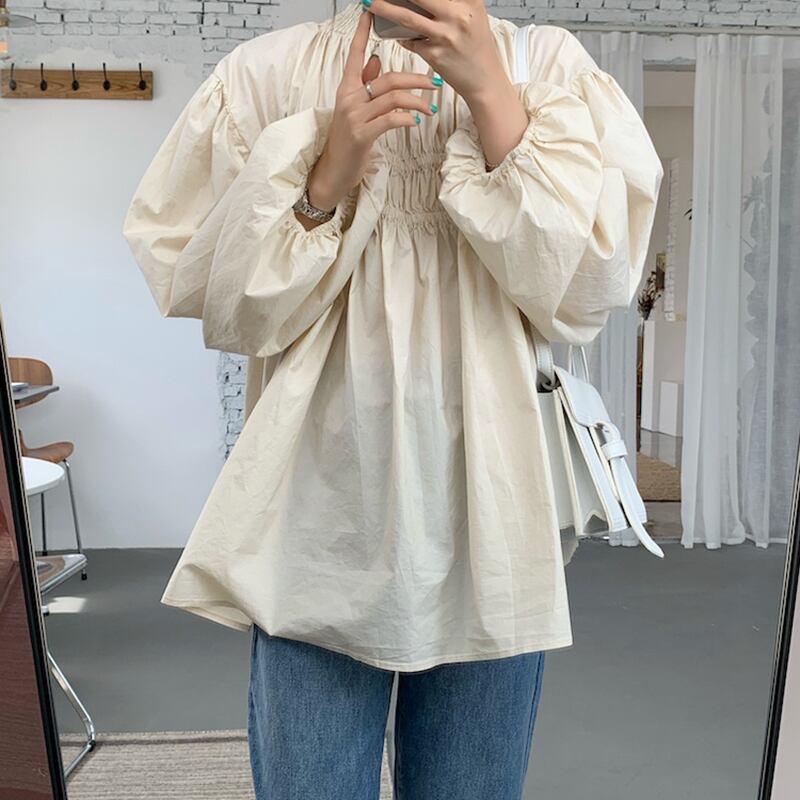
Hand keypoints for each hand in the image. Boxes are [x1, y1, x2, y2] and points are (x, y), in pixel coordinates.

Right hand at [305, 7, 437, 213]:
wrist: (333, 171)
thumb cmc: (347, 141)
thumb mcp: (355, 110)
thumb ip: (364, 84)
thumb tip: (376, 61)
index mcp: (347, 89)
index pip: (356, 55)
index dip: (363, 34)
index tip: (370, 13)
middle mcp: (349, 99)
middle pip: (388, 78)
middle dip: (415, 79)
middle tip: (435, 84)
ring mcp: (354, 117)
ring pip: (392, 98)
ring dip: (417, 101)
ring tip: (430, 108)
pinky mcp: (361, 135)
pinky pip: (390, 119)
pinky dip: (406, 119)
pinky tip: (415, 121)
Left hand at [365, 0, 507, 103]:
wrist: (484, 80)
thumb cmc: (477, 45)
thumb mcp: (473, 13)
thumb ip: (453, 0)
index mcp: (469, 1)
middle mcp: (458, 15)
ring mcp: (445, 36)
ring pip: (407, 17)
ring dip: (384, 9)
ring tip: (370, 3)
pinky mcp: (435, 55)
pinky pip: (411, 41)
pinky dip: (402, 36)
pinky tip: (398, 33)